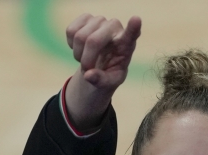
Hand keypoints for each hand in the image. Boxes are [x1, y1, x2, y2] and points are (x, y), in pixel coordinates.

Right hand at [63, 14, 141, 130]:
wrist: (99, 65)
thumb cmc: (109, 74)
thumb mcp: (109, 83)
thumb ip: (101, 81)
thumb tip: (88, 75)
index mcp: (126, 45)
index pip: (132, 35)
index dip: (133, 27)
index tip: (136, 20)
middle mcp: (115, 28)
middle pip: (92, 40)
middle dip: (85, 60)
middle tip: (87, 70)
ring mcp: (100, 20)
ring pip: (79, 36)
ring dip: (78, 54)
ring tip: (86, 59)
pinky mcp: (86, 18)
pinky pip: (71, 31)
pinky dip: (71, 45)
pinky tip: (81, 48)